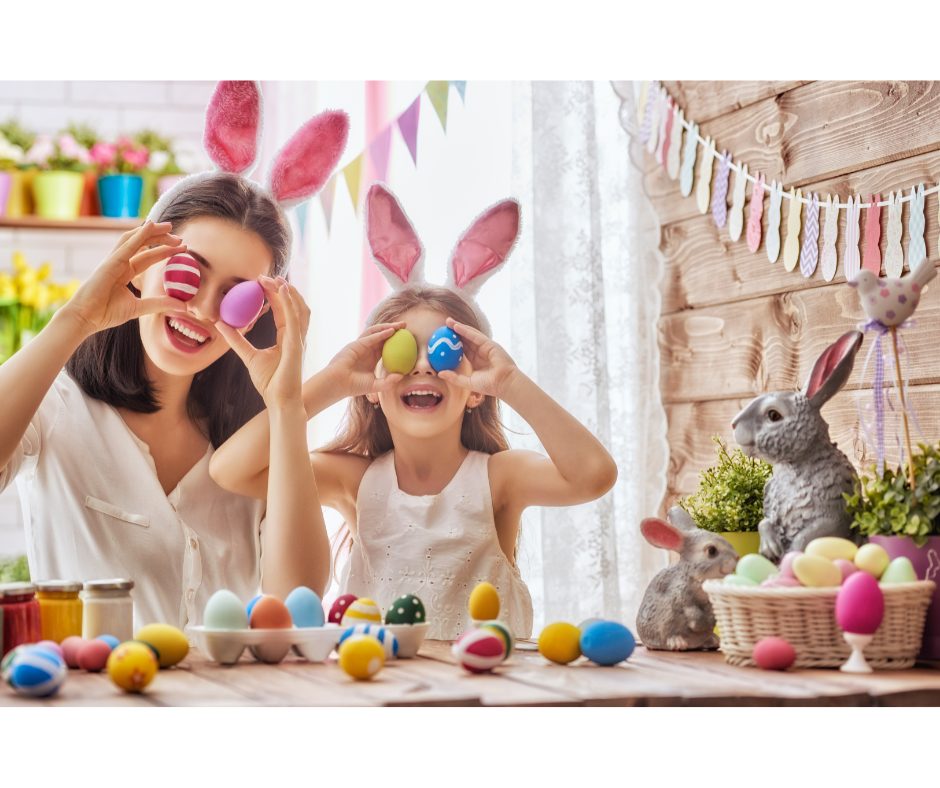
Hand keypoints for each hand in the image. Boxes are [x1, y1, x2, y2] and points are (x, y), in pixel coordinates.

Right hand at [61, 220, 184, 336]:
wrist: (86, 318)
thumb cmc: (106, 312)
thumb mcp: (139, 307)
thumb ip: (160, 304)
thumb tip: (184, 306)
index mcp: (126, 271)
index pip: (148, 256)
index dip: (165, 251)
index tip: (183, 248)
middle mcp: (120, 262)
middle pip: (143, 244)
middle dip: (161, 238)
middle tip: (180, 237)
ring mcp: (114, 260)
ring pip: (134, 239)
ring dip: (152, 231)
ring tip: (169, 227)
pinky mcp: (110, 262)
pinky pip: (127, 246)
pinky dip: (139, 235)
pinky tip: (150, 226)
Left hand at [215, 276, 305, 408]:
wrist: (278, 400)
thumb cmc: (269, 382)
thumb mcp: (249, 356)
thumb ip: (237, 340)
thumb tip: (220, 324)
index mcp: (288, 338)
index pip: (283, 311)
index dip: (275, 295)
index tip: (262, 282)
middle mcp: (296, 336)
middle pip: (293, 306)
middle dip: (282, 289)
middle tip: (266, 276)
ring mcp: (298, 340)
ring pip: (299, 308)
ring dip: (288, 292)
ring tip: (276, 279)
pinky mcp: (296, 344)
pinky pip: (294, 319)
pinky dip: (290, 303)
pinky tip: (282, 290)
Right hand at [327, 321, 406, 397]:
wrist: (338, 384)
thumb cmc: (354, 386)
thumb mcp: (375, 385)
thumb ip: (388, 382)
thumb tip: (401, 376)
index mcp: (372, 357)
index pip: (386, 346)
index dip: (396, 341)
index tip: (408, 339)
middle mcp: (367, 349)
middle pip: (382, 336)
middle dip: (394, 329)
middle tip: (406, 326)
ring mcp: (361, 346)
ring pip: (376, 332)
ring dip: (388, 327)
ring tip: (400, 325)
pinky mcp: (356, 344)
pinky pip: (370, 337)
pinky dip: (381, 333)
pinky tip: (391, 331)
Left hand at [436, 317, 520, 398]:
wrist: (504, 383)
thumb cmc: (489, 385)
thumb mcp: (468, 382)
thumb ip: (454, 378)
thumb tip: (440, 373)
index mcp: (475, 360)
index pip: (461, 349)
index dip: (451, 344)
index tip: (440, 340)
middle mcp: (480, 351)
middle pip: (465, 339)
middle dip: (454, 332)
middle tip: (442, 327)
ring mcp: (485, 347)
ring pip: (470, 335)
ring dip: (459, 327)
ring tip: (448, 322)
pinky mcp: (489, 344)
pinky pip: (475, 336)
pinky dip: (466, 330)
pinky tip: (457, 326)